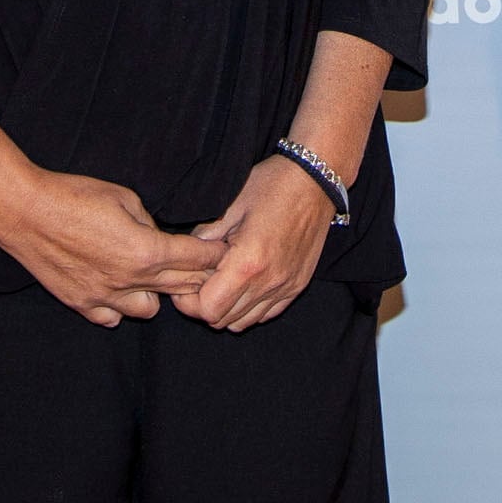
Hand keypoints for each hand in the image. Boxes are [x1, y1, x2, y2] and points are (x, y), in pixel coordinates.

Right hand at [0, 169, 216, 327]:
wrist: (26, 212)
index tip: (227, 253)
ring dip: (156, 295)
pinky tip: (118, 290)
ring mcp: (105, 297)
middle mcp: (130, 280)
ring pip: (149, 311)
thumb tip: (158, 235)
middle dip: (198, 278)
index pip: (196, 259)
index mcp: (147, 250)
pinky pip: (112, 318)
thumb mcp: (124, 197)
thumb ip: (149, 222)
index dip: (215, 255)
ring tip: (151, 278)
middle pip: (181, 287)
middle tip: (205, 269)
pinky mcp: (81, 304)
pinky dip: (119, 307)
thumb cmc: (75, 196)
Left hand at [174, 156, 332, 331]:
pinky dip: (250, 308)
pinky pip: (267, 314)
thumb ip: (205, 236)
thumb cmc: (272, 186)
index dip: (189, 302)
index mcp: (247, 263)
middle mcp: (268, 282)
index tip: (185, 285)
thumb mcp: (231, 205)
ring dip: (228, 309)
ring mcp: (285, 287)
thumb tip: (188, 255)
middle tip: (200, 282)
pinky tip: (245, 284)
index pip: (208, 309)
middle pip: (224, 321)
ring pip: (244, 322)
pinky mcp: (297, 285)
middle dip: (205, 306)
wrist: (316, 180)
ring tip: (223, 283)